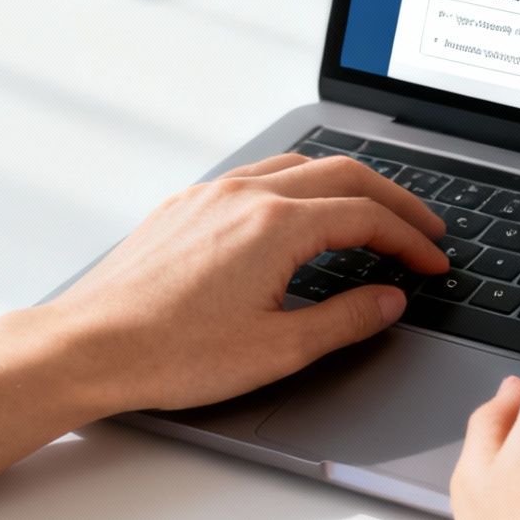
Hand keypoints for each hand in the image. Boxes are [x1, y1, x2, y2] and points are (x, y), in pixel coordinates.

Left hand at [0, 152, 446, 490]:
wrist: (86, 347)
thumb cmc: (171, 354)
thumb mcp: (277, 349)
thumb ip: (346, 319)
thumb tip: (388, 300)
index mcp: (276, 225)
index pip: (368, 217)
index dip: (411, 239)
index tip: (433, 261)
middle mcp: (246, 194)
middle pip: (344, 174)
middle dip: (394, 200)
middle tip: (424, 228)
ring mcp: (212, 194)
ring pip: (300, 165)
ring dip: (348, 184)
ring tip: (373, 213)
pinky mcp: (185, 206)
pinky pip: (259, 174)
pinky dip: (300, 185)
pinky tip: (301, 213)